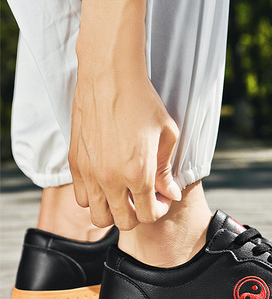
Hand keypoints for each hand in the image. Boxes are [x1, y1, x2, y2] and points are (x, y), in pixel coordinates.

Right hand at [68, 0, 181, 229]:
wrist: (110, 75)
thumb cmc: (143, 101)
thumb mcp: (166, 135)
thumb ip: (166, 170)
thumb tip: (170, 193)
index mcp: (138, 173)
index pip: (148, 215)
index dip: (158, 210)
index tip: (161, 198)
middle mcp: (111, 179)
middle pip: (123, 222)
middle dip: (137, 215)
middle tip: (143, 198)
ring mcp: (90, 173)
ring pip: (98, 216)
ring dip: (112, 210)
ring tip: (122, 192)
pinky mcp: (75, 163)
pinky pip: (81, 197)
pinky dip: (94, 196)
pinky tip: (105, 180)